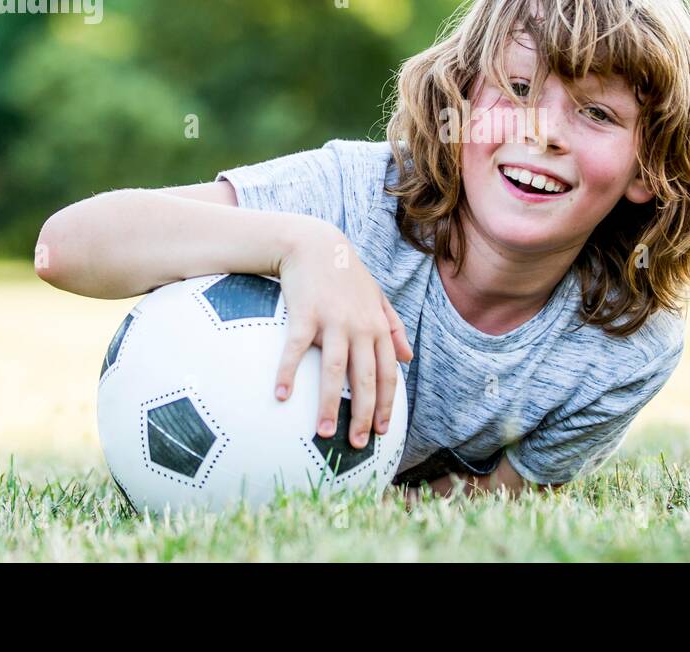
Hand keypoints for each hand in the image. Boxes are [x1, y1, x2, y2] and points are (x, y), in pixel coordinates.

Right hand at [273, 221, 412, 449]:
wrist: (315, 244)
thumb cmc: (346, 274)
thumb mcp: (377, 297)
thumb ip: (393, 327)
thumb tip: (409, 358)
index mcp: (377, 327)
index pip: (388, 374)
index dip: (386, 404)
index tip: (381, 432)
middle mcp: (360, 327)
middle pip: (366, 379)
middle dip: (363, 415)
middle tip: (356, 445)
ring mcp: (333, 321)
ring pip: (335, 371)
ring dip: (329, 405)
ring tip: (323, 434)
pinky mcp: (305, 314)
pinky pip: (296, 350)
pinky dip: (288, 373)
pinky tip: (280, 396)